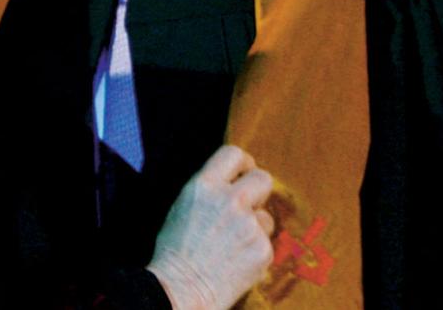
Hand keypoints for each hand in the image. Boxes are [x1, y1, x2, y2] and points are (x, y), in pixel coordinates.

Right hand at [147, 144, 274, 309]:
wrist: (181, 289)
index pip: (234, 154)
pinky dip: (255, 251)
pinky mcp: (263, 249)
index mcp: (205, 186)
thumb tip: (232, 185)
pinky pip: (266, 243)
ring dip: (256, 226)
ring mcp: (249, 225)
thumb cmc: (175, 251)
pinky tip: (237, 261)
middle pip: (263, 178)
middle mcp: (230, 200)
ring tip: (233, 245)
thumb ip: (210, 191)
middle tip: (250, 204)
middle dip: (258, 190)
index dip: (244, 162)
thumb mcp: (184, 206)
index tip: (244, 172)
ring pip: (266, 216)